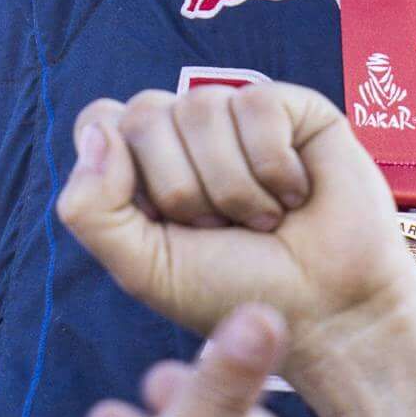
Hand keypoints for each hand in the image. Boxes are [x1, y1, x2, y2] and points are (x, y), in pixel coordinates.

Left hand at [56, 84, 415, 360]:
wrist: (324, 311)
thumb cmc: (235, 290)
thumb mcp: (142, 268)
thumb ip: (91, 208)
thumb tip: (98, 131)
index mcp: (141, 166)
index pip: (100, 120)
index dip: (124, 171)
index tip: (164, 225)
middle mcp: (185, 134)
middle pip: (144, 115)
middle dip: (183, 192)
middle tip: (223, 230)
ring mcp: (236, 116)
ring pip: (201, 108)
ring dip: (234, 187)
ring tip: (265, 219)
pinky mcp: (291, 108)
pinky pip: (256, 105)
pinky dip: (275, 167)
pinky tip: (297, 195)